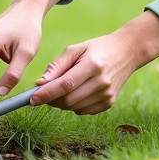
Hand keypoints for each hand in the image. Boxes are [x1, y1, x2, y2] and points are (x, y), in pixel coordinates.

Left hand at [30, 11, 158, 114]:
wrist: (127, 52)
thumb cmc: (97, 48)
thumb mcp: (76, 49)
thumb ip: (57, 66)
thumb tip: (40, 83)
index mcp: (92, 65)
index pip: (65, 85)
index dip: (46, 94)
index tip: (32, 99)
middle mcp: (101, 82)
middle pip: (68, 100)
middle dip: (51, 99)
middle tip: (42, 93)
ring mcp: (107, 95)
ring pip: (74, 108)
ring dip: (61, 102)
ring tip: (61, 88)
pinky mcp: (109, 103)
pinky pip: (83, 111)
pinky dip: (74, 105)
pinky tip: (77, 92)